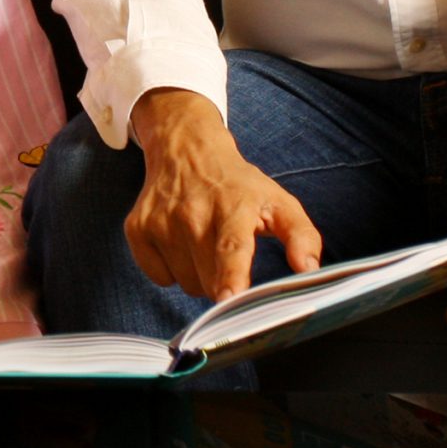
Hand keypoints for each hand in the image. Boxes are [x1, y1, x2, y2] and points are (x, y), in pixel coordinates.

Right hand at [126, 90, 322, 300]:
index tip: (229, 298)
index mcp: (233, 206)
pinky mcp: (137, 228)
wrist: (186, 149)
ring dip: (198, 276)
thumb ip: (301, 235)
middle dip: (223, 282)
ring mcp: (160, 221)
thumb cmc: (237, 184)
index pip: (231, 247)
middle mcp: (193, 212)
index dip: (231, 275)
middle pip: (208, 280)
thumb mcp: (278, 201)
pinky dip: (171, 269)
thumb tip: (309, 269)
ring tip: (204, 244)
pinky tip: (179, 243)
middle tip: (228, 253)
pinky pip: (159, 276)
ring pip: (185, 283)